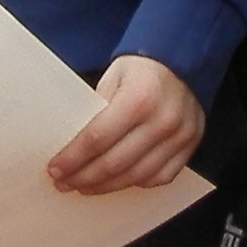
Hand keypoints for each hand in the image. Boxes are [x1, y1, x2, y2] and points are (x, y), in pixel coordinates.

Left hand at [48, 54, 206, 193]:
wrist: (182, 60)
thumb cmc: (142, 68)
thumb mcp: (111, 78)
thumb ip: (96, 112)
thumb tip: (72, 146)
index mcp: (138, 99)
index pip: (97, 139)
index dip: (73, 159)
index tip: (55, 169)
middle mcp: (162, 120)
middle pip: (114, 163)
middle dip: (83, 177)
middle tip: (64, 182)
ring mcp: (180, 135)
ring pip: (136, 176)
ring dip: (106, 186)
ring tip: (85, 186)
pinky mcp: (191, 144)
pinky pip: (161, 176)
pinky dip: (137, 183)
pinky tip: (118, 181)